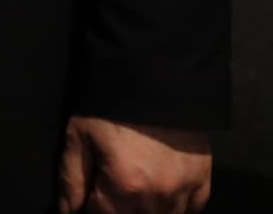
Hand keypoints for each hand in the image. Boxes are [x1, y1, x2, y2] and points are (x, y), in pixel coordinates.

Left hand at [57, 117, 210, 212]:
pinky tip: (161, 198)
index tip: (89, 201)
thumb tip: (68, 212)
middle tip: (109, 191)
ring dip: (145, 211)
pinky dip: (176, 208)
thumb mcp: (80, 136)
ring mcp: (185, 190)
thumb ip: (72, 179)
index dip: (91, 211)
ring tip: (132, 193)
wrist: (157, 73)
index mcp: (126, 187)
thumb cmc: (112, 104)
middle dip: (117, 209)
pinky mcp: (203, 178)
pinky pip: (192, 209)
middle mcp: (159, 196)